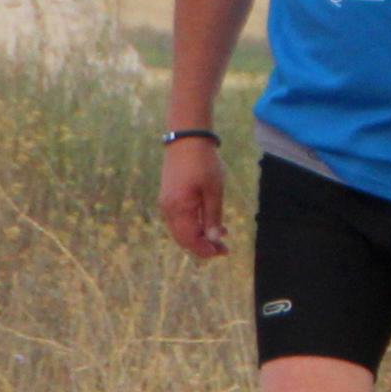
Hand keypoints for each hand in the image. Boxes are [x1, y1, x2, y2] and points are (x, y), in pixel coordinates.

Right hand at [159, 134, 228, 260]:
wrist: (187, 138)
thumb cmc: (203, 162)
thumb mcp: (214, 190)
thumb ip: (213, 216)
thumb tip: (215, 239)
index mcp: (178, 209)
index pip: (190, 240)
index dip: (205, 249)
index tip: (222, 252)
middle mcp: (168, 209)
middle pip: (184, 238)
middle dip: (203, 245)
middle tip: (224, 248)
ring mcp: (166, 203)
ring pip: (181, 230)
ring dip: (200, 235)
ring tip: (222, 236)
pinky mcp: (169, 197)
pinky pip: (180, 218)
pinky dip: (194, 224)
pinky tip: (210, 222)